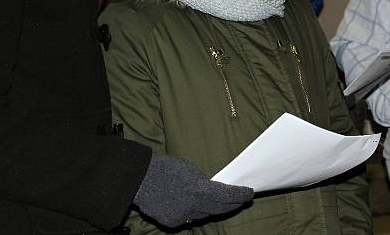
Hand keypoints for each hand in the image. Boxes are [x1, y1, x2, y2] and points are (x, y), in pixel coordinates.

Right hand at [133, 154, 253, 227]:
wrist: (139, 178)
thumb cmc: (165, 167)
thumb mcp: (189, 168)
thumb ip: (202, 182)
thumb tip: (211, 191)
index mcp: (199, 189)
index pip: (226, 195)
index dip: (240, 195)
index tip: (249, 193)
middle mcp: (193, 206)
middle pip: (219, 208)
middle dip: (232, 204)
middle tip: (241, 199)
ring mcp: (182, 216)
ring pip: (203, 214)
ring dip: (212, 208)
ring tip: (219, 201)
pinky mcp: (172, 221)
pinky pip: (188, 217)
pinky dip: (193, 211)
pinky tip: (193, 204)